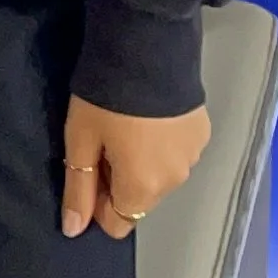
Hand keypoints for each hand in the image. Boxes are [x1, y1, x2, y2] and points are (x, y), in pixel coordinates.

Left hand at [61, 95, 210, 239]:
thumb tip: (74, 230)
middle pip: (139, 200)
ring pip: (160, 177)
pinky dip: (161, 145)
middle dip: (119, 181)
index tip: (88, 169)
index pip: (118, 223)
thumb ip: (79, 188)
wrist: (148, 46)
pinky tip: (149, 116)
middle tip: (103, 141)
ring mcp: (193, 157)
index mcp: (143, 188)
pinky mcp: (203, 133)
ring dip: (142, 163)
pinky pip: (176, 154)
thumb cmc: (104, 97)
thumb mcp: (81, 140)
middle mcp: (175, 181)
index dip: (97, 202)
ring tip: (127, 125)